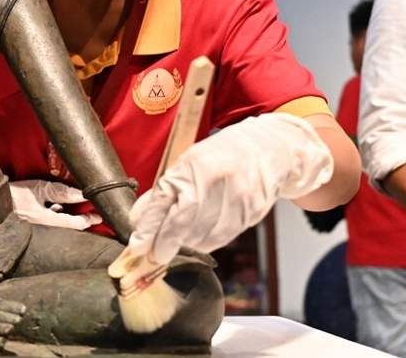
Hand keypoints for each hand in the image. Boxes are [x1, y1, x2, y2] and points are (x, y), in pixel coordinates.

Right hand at [9, 179, 101, 229]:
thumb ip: (61, 192)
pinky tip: (56, 208)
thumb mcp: (40, 188)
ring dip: (69, 219)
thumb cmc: (14, 194)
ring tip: (78, 211)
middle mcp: (42, 229)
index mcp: (45, 221)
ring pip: (60, 226)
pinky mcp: (31, 226)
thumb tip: (81, 195)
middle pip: (68, 228)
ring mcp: (37, 229)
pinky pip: (49, 224)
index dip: (88, 220)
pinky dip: (57, 216)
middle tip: (92, 215)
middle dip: (81, 221)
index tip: (99, 216)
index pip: (74, 224)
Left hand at [127, 113, 333, 264]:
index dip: (149, 227)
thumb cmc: (221, 155)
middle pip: (183, 222)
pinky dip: (205, 242)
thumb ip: (161, 192)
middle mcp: (215, 181)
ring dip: (186, 244)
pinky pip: (222, 237)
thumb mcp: (186, 163)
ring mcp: (236, 198)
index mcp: (194, 165)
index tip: (137, 246)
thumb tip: (137, 219)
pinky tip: (199, 238)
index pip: (164, 201)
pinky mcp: (250, 212)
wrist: (267, 150)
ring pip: (203, 234)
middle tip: (155, 256)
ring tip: (178, 241)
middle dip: (165, 243)